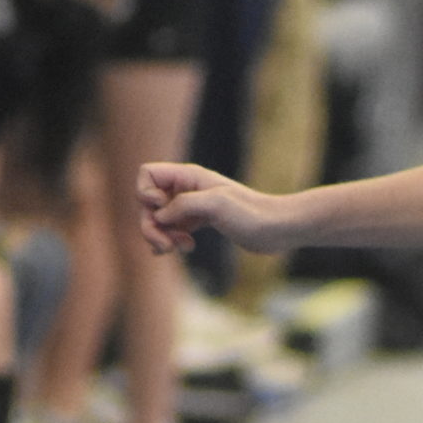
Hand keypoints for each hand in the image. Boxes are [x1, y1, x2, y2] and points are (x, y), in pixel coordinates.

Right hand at [138, 161, 275, 254]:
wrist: (276, 228)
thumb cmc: (250, 213)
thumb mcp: (215, 204)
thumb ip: (183, 205)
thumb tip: (159, 216)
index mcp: (188, 177)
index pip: (147, 175)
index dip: (145, 194)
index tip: (163, 210)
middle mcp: (187, 189)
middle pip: (148, 203)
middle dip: (150, 225)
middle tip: (167, 246)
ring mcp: (192, 206)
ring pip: (159, 219)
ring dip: (161, 236)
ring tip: (180, 248)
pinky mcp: (200, 223)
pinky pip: (173, 230)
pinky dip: (172, 241)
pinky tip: (186, 248)